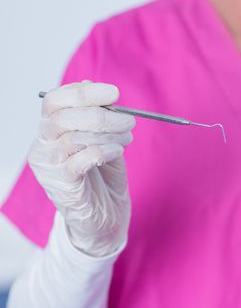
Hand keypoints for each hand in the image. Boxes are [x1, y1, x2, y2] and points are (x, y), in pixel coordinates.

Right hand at [28, 81, 135, 256]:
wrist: (105, 218)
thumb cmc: (103, 176)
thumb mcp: (103, 140)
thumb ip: (98, 117)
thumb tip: (97, 89)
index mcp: (50, 131)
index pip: (54, 101)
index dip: (84, 93)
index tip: (114, 93)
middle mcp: (43, 147)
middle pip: (63, 117)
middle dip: (102, 115)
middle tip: (130, 121)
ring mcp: (49, 168)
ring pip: (72, 137)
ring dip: (109, 134)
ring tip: (128, 138)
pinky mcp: (62, 187)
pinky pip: (79, 160)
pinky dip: (102, 150)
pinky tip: (117, 150)